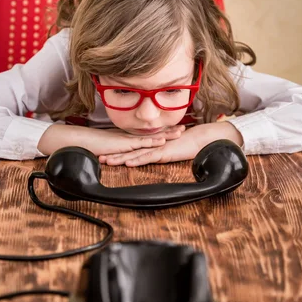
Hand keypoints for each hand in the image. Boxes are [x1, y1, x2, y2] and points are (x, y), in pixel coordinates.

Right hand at [37, 123, 184, 156]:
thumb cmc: (91, 145)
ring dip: (165, 134)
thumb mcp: (109, 148)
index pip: (148, 134)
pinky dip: (151, 142)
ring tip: (179, 132)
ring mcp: (127, 139)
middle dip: (169, 130)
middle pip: (153, 133)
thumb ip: (117, 151)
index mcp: (127, 137)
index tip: (174, 128)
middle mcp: (129, 136)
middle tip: (184, 127)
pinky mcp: (123, 144)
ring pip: (150, 136)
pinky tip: (161, 141)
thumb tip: (122, 155)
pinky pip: (140, 143)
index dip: (162, 131)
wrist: (79, 141)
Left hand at [99, 122, 243, 165]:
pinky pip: (148, 157)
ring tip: (107, 161)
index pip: (131, 149)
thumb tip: (153, 159)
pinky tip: (128, 163)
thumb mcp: (170, 151)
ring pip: (134, 154)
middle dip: (113, 154)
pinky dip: (137, 160)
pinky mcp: (164, 153)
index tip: (105, 155)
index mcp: (152, 145)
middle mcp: (152, 145)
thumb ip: (160, 153)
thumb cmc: (188, 144)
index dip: (118, 151)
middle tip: (98, 158)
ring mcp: (157, 149)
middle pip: (128, 150)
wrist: (202, 138)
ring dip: (120, 158)